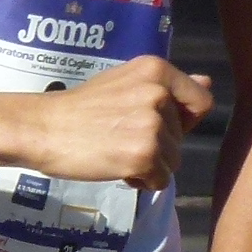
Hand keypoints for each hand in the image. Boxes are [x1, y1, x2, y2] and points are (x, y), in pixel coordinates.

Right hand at [15, 57, 210, 188]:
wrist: (42, 128)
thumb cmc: (81, 107)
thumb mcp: (125, 82)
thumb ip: (166, 87)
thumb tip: (208, 82)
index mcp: (156, 70)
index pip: (201, 101)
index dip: (183, 120)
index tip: (154, 124)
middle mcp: (159, 94)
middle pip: (183, 137)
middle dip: (158, 145)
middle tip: (119, 138)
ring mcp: (152, 126)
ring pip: (173, 161)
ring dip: (149, 165)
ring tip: (116, 151)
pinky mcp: (143, 156)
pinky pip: (160, 181)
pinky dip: (140, 181)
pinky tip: (115, 166)